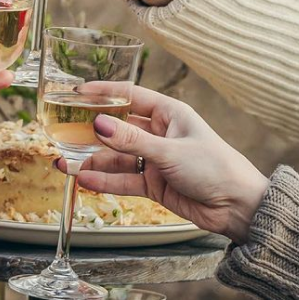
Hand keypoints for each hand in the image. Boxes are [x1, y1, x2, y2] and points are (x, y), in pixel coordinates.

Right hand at [64, 87, 268, 242]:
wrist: (236, 207)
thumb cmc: (215, 168)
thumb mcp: (170, 152)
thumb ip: (132, 141)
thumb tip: (98, 124)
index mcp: (169, 114)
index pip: (130, 96)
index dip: (103, 93)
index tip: (77, 92)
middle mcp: (159, 134)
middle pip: (117, 129)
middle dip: (90, 132)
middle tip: (62, 133)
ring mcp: (155, 160)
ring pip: (116, 158)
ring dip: (92, 161)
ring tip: (65, 164)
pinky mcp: (153, 184)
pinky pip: (122, 180)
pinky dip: (104, 180)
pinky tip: (84, 179)